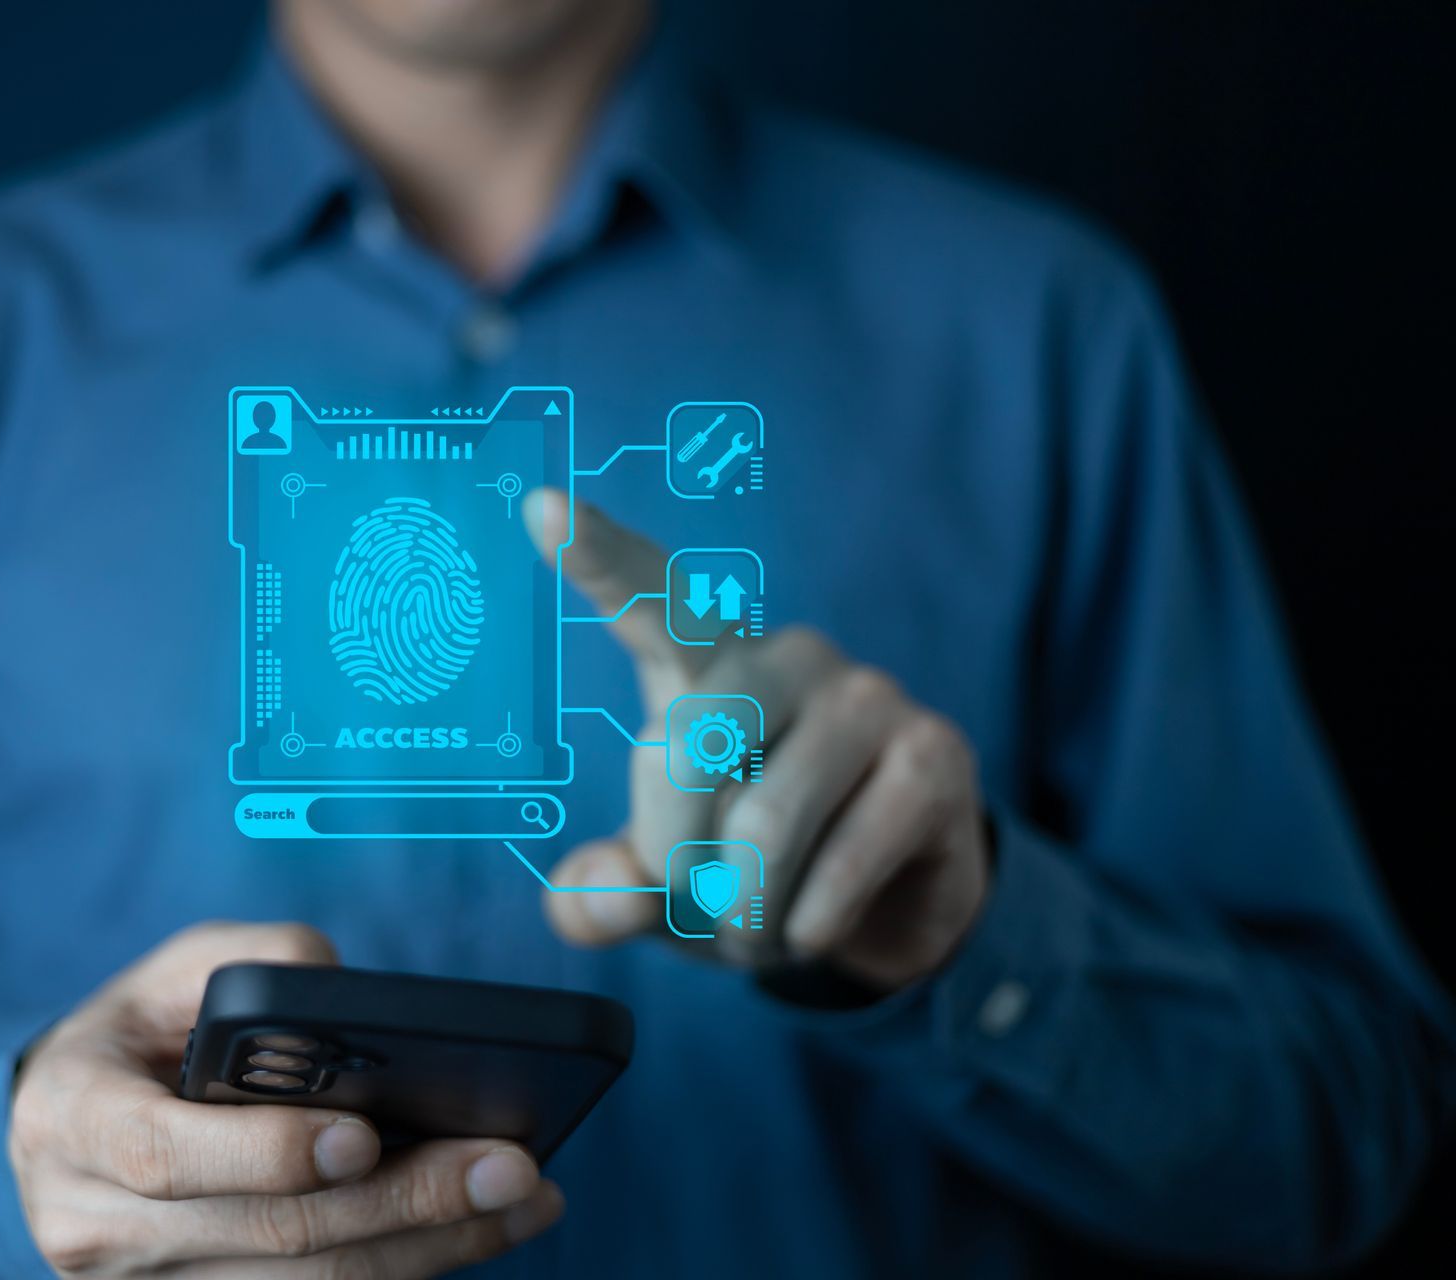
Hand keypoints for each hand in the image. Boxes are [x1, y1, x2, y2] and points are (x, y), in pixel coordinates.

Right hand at [9, 922, 562, 1275]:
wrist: (76, 1124)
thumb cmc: (139, 1034)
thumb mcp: (171, 970)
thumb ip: (251, 964)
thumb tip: (349, 996)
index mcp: (69, 1122)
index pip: (165, 1157)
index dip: (268, 1154)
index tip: (365, 1135)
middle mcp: (92, 1226)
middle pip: (266, 1236)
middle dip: (402, 1201)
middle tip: (510, 1164)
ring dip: (428, 1247)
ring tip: (524, 1198)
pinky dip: (407, 1270)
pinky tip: (478, 1233)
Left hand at [524, 491, 989, 990]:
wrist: (889, 916)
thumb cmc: (752, 877)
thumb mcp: (663, 893)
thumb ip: (605, 895)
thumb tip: (597, 900)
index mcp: (707, 662)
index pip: (649, 600)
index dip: (597, 557)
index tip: (541, 505)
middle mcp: (789, 655)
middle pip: (685, 750)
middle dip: (676, 864)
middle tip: (707, 915)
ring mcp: (869, 696)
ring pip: (764, 823)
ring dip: (747, 913)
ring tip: (760, 929)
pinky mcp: (932, 756)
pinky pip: (839, 864)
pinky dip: (809, 926)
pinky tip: (816, 927)